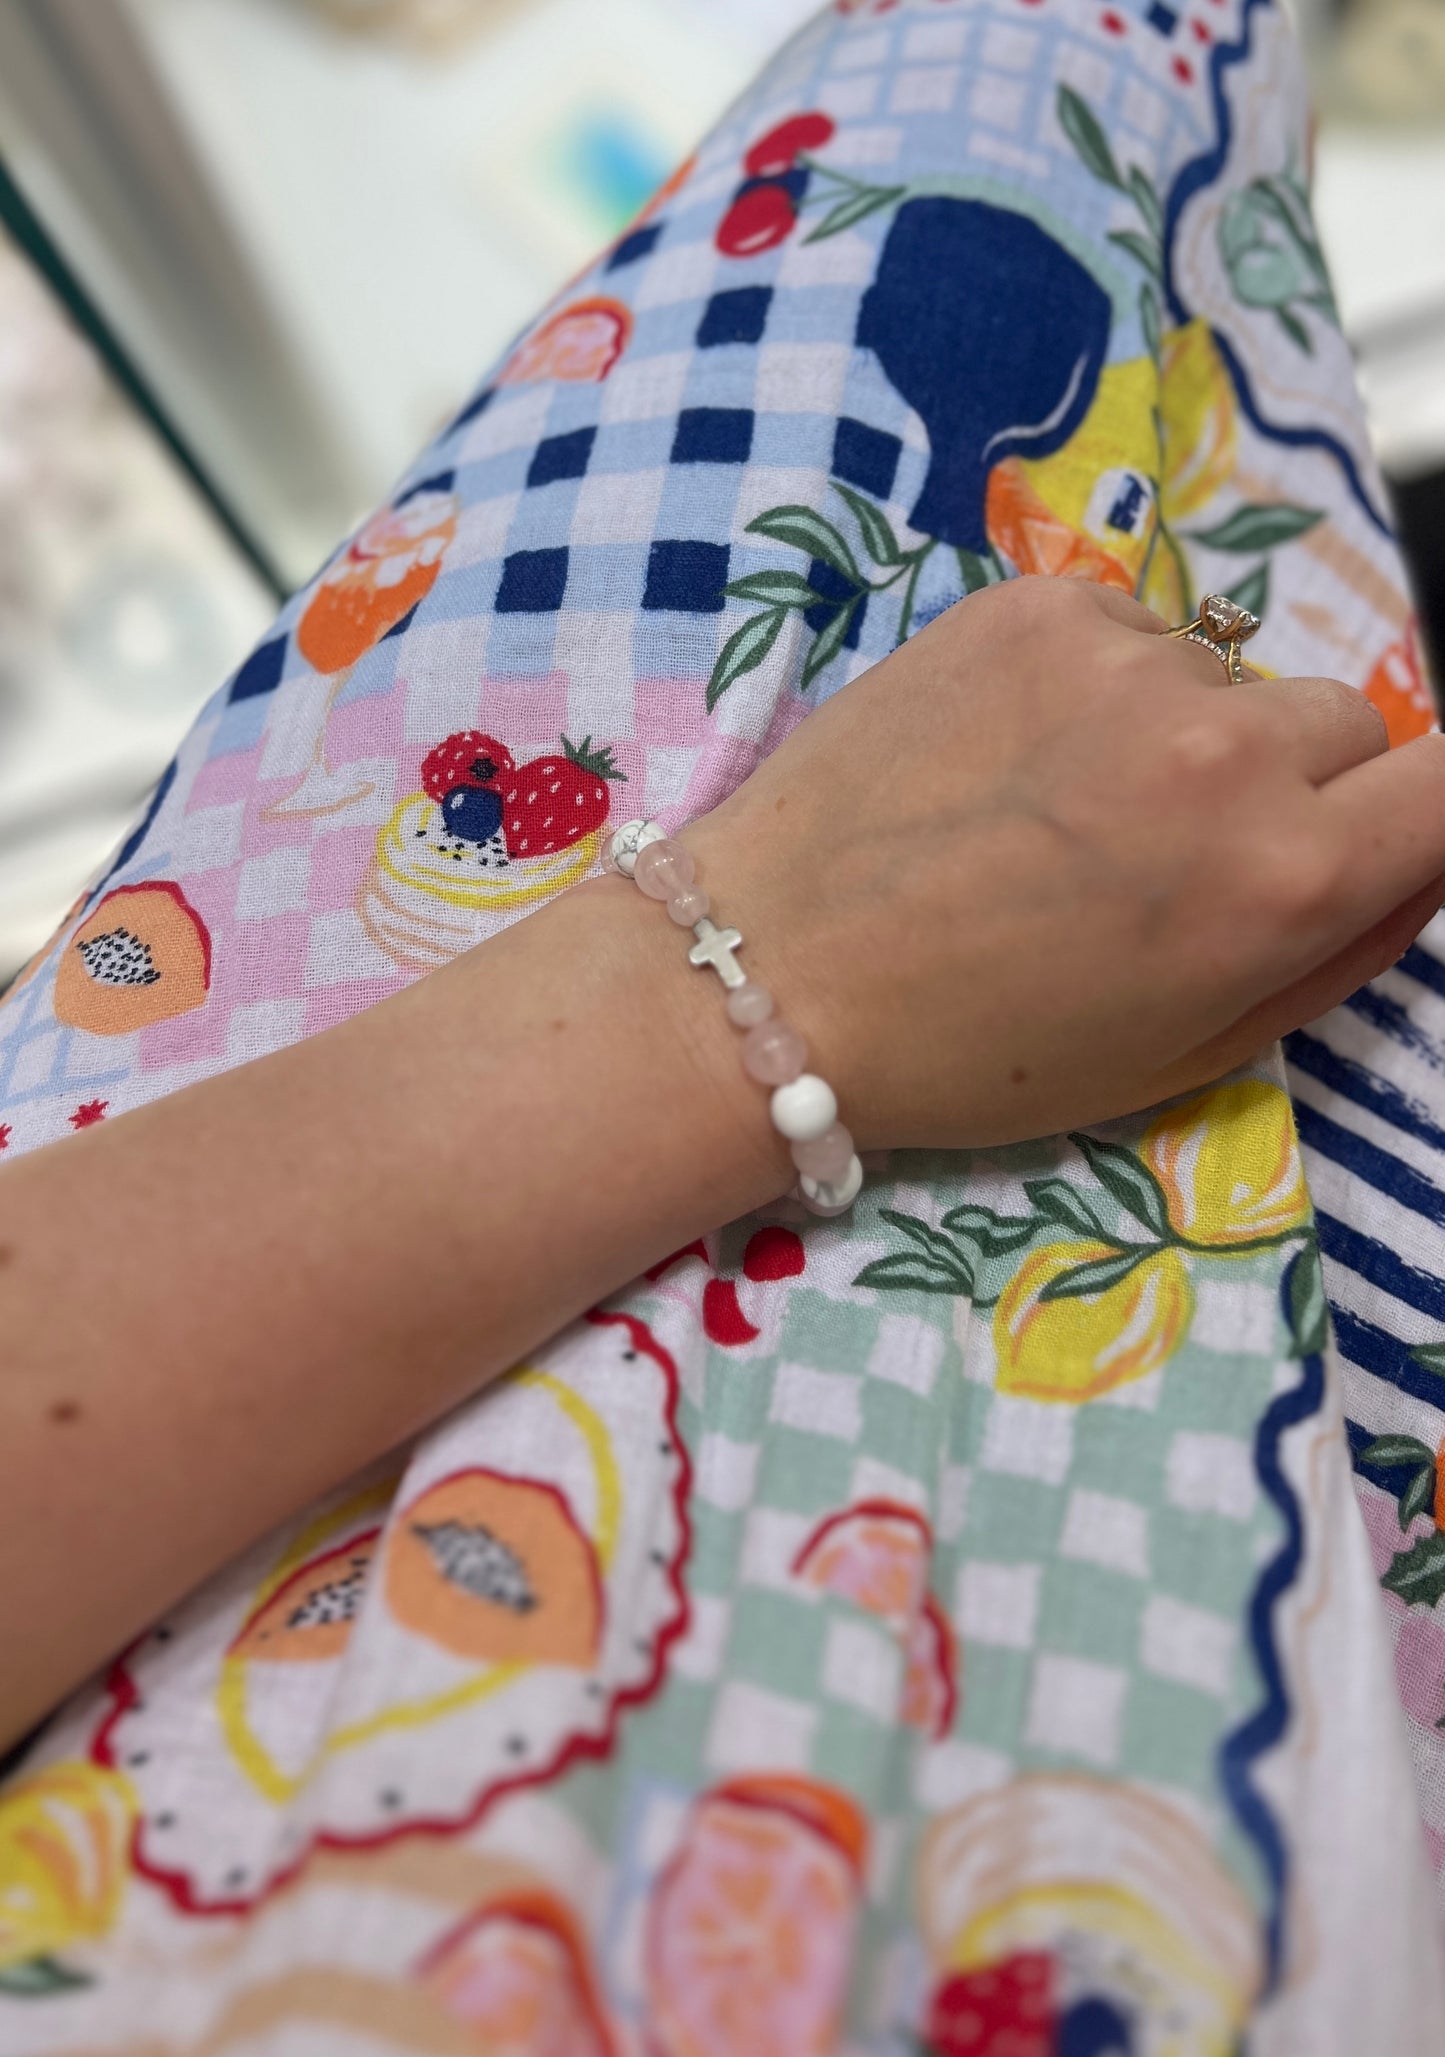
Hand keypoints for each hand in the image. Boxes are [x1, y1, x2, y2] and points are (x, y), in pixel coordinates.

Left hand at [687, 576, 1444, 1147]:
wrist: (769, 973)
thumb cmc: (975, 1049)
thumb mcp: (1187, 1055)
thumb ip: (1338, 951)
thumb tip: (1418, 858)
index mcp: (1283, 878)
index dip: (1420, 815)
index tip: (1370, 834)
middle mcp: (1226, 747)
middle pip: (1346, 725)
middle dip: (1297, 787)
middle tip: (1172, 857)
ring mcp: (1126, 658)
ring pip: (1230, 678)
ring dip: (1186, 732)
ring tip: (1061, 813)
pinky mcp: (1034, 604)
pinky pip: (1130, 631)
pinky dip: (1096, 684)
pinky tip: (1007, 758)